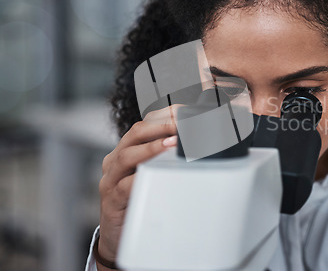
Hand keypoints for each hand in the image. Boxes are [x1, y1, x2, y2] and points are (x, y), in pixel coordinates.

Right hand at [96, 105, 180, 266]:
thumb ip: (166, 159)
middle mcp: (115, 160)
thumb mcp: (151, 175)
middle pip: (135, 133)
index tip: (185, 112)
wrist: (116, 236)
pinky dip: (141, 178)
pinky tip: (156, 175)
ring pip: (128, 155)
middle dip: (161, 125)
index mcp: (126, 150)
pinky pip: (125, 185)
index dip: (164, 115)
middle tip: (182, 123)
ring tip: (173, 143)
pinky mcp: (112, 199)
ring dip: (152, 147)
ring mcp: (111, 179)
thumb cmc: (137, 200)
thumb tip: (196, 146)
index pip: (144, 124)